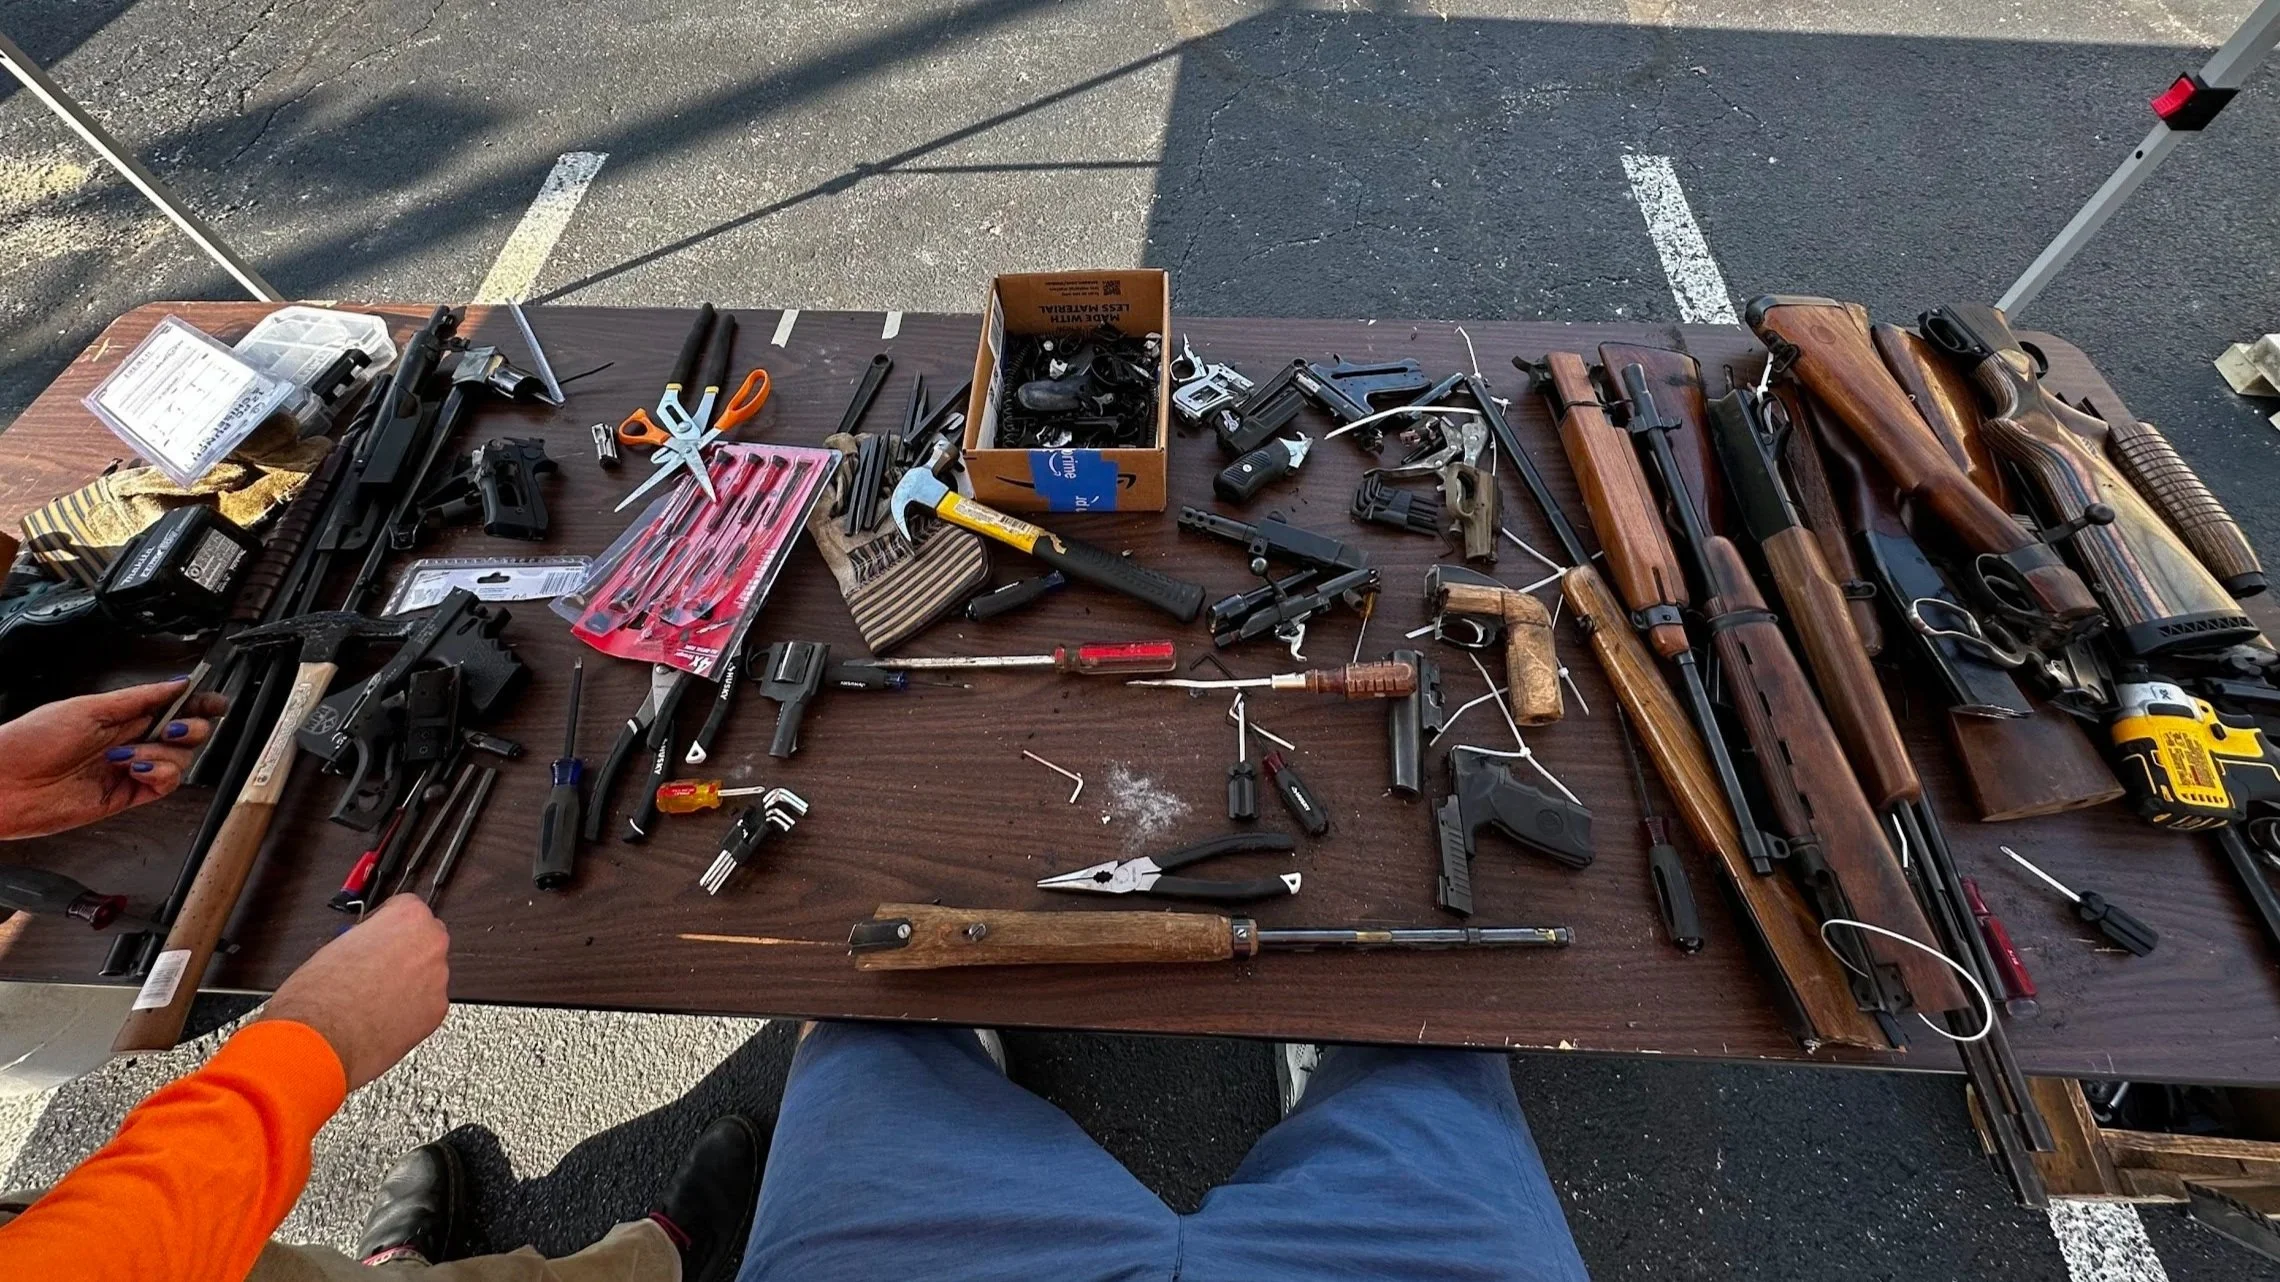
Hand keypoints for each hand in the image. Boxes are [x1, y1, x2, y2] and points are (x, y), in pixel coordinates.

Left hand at [0, 679, 225, 839]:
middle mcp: (128, 741)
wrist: (3, 783)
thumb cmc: (30, 740)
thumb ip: (139, 698)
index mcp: (120, 714)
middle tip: (174, 729)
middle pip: (186, 733)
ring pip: (179, 760)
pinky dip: (160, 774)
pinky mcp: (126, 795)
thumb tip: (177, 684)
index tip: (215, 702)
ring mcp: (128, 768)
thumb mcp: (89, 707)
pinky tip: (135, 768)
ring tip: (128, 756)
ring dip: (162, 754)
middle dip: (190, 729)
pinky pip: (164, 785)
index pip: (173, 706)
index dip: (198, 703)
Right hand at [259, 895, 449, 1090]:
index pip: (409, 908)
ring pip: (428, 974)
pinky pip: (426, 1004)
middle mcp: (431, 944)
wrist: (320, 1039)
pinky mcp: (437, 1012)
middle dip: (404, 952)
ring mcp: (438, 979)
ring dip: (409, 982)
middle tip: (378, 968)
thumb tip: (369, 945)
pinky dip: (410, 1009)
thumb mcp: (336, 946)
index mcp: (407, 917)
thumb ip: (366, 939)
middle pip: (426, 940)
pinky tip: (383, 1016)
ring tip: (375, 997)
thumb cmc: (319, 994)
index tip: (378, 937)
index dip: (387, 925)